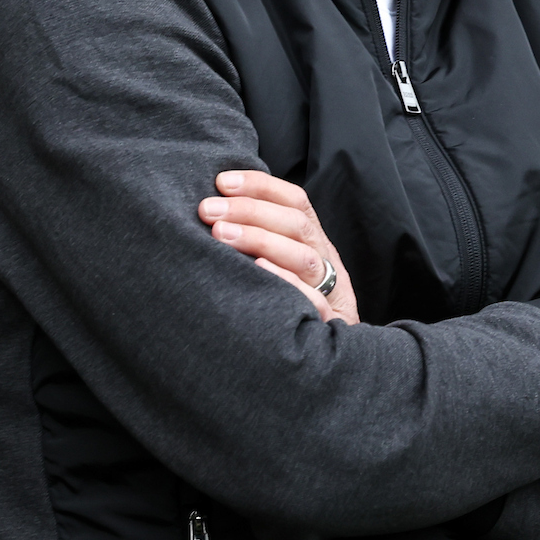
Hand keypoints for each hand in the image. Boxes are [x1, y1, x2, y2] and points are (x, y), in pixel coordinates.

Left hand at [200, 170, 358, 324]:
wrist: (329, 359)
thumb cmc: (292, 304)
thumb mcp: (285, 264)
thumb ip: (263, 238)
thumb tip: (215, 208)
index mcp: (315, 241)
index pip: (295, 201)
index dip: (260, 185)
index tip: (221, 181)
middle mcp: (326, 261)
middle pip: (296, 224)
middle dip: (250, 211)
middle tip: (208, 209)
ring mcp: (331, 292)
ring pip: (304, 258)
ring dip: (261, 240)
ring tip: (220, 234)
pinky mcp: (329, 325)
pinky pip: (314, 301)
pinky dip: (287, 282)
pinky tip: (257, 270)